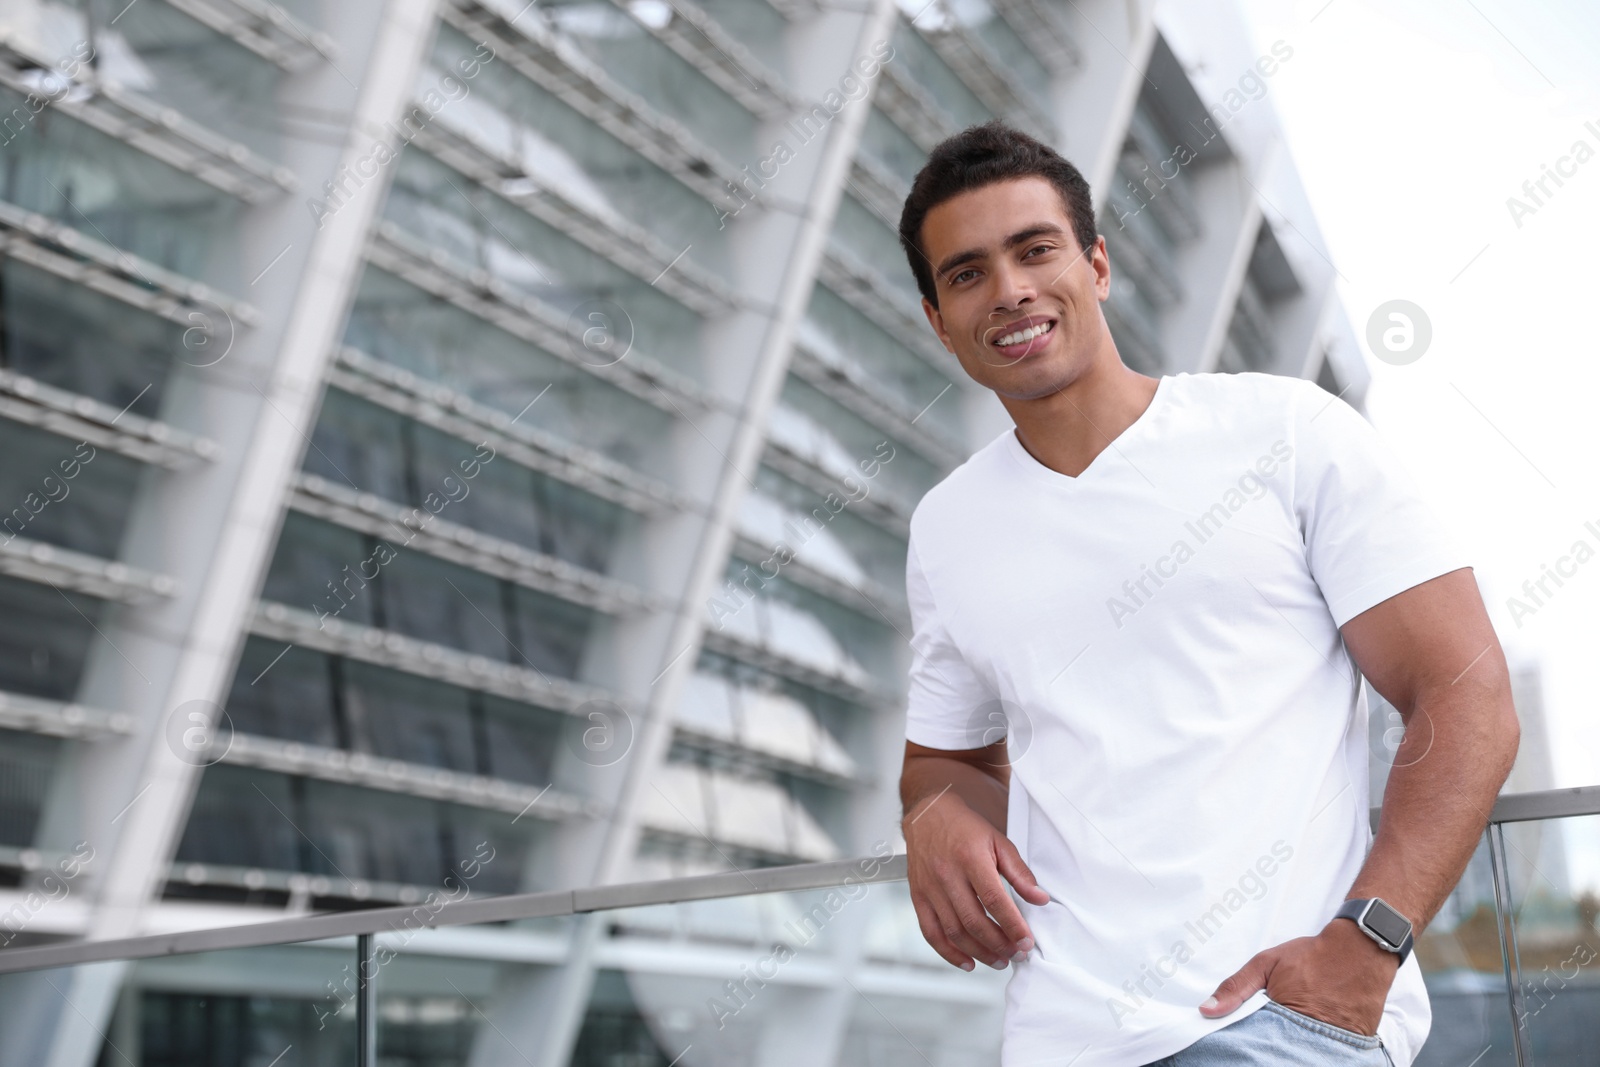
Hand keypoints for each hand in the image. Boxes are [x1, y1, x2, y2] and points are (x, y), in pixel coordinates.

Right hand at [902, 791, 1049, 970]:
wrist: (928, 814)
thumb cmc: (965, 828)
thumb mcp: (998, 841)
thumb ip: (1019, 872)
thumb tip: (1039, 899)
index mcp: (970, 858)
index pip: (994, 900)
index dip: (1012, 925)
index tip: (1026, 941)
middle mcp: (947, 875)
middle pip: (973, 921)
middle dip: (999, 944)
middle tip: (1016, 954)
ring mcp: (929, 888)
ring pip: (954, 931)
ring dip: (979, 952)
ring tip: (999, 960)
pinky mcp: (917, 896)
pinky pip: (931, 932)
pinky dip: (948, 953)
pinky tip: (967, 962)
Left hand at [1199, 919, 1400, 1034]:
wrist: (1361, 951)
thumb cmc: (1311, 956)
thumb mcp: (1266, 964)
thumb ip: (1236, 988)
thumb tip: (1207, 1011)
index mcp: (1282, 1017)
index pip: (1253, 1044)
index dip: (1243, 1045)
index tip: (1229, 1050)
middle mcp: (1307, 1036)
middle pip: (1275, 1054)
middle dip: (1263, 1052)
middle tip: (1253, 1050)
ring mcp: (1328, 1043)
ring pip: (1297, 1056)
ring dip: (1286, 1051)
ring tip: (1278, 1045)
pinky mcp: (1346, 1047)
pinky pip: (1321, 1054)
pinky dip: (1309, 1051)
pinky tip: (1299, 1045)